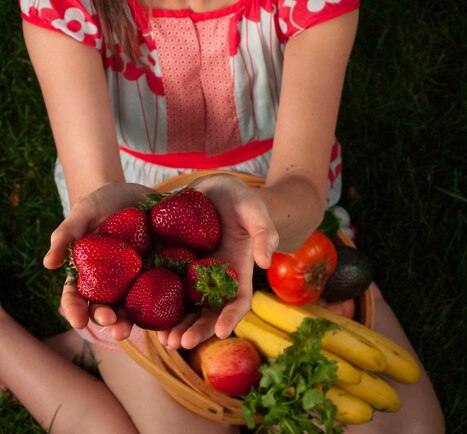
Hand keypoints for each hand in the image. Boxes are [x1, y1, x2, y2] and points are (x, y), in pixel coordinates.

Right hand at [43, 181, 153, 339]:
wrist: (134, 193)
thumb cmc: (102, 202)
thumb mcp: (84, 212)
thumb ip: (66, 234)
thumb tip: (48, 264)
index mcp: (88, 273)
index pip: (77, 297)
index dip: (76, 310)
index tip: (79, 320)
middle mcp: (113, 282)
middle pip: (107, 308)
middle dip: (109, 320)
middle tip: (114, 327)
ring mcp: (137, 278)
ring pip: (134, 306)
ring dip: (135, 321)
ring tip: (136, 328)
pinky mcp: (161, 270)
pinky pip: (164, 290)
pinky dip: (166, 305)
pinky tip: (171, 314)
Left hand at [157, 173, 278, 349]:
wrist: (213, 187)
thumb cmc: (240, 198)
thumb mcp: (255, 210)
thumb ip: (264, 233)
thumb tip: (265, 262)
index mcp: (237, 271)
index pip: (237, 301)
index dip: (230, 317)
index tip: (221, 331)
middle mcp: (213, 279)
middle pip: (206, 311)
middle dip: (195, 329)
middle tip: (179, 343)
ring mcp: (190, 271)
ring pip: (181, 305)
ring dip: (172, 324)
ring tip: (161, 338)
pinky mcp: (169, 260)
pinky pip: (159, 283)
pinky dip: (151, 300)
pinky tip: (138, 311)